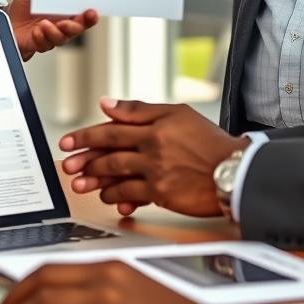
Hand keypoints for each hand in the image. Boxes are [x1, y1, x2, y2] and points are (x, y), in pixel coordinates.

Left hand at [7, 0, 98, 60]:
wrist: (8, 20)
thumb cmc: (25, 7)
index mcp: (65, 11)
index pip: (84, 15)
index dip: (90, 15)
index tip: (92, 11)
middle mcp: (62, 24)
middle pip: (77, 29)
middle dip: (76, 26)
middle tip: (67, 22)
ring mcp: (52, 35)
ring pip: (61, 39)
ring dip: (54, 32)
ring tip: (44, 24)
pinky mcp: (39, 44)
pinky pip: (44, 45)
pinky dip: (41, 38)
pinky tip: (36, 32)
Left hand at [60, 98, 246, 217]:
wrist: (236, 170)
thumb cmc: (211, 142)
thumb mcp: (178, 114)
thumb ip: (140, 109)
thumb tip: (106, 104)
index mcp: (154, 126)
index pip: (111, 129)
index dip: (86, 136)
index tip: (67, 142)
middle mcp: (152, 148)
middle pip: (109, 153)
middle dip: (84, 161)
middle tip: (67, 167)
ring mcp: (157, 172)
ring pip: (117, 175)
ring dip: (96, 181)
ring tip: (80, 186)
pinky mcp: (163, 194)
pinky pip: (133, 195)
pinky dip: (118, 197)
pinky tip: (110, 199)